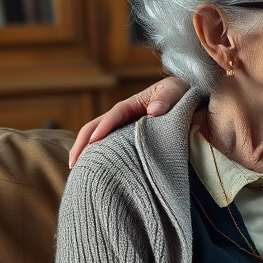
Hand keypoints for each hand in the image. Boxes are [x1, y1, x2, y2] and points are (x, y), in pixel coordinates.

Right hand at [70, 77, 189, 166]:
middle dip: (83, 143)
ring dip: (86, 152)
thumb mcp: (176, 91)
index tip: (95, 141)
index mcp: (133, 104)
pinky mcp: (130, 139)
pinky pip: (112, 147)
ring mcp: (125, 127)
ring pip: (100, 138)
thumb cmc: (181, 93)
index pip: (114, 115)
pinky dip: (101, 156)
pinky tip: (97, 171)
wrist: (188, 98)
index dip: (104, 126)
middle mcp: (124, 115)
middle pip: (97, 127)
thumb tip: (154, 111)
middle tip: (73, 163)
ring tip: (78, 171)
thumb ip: (167, 99)